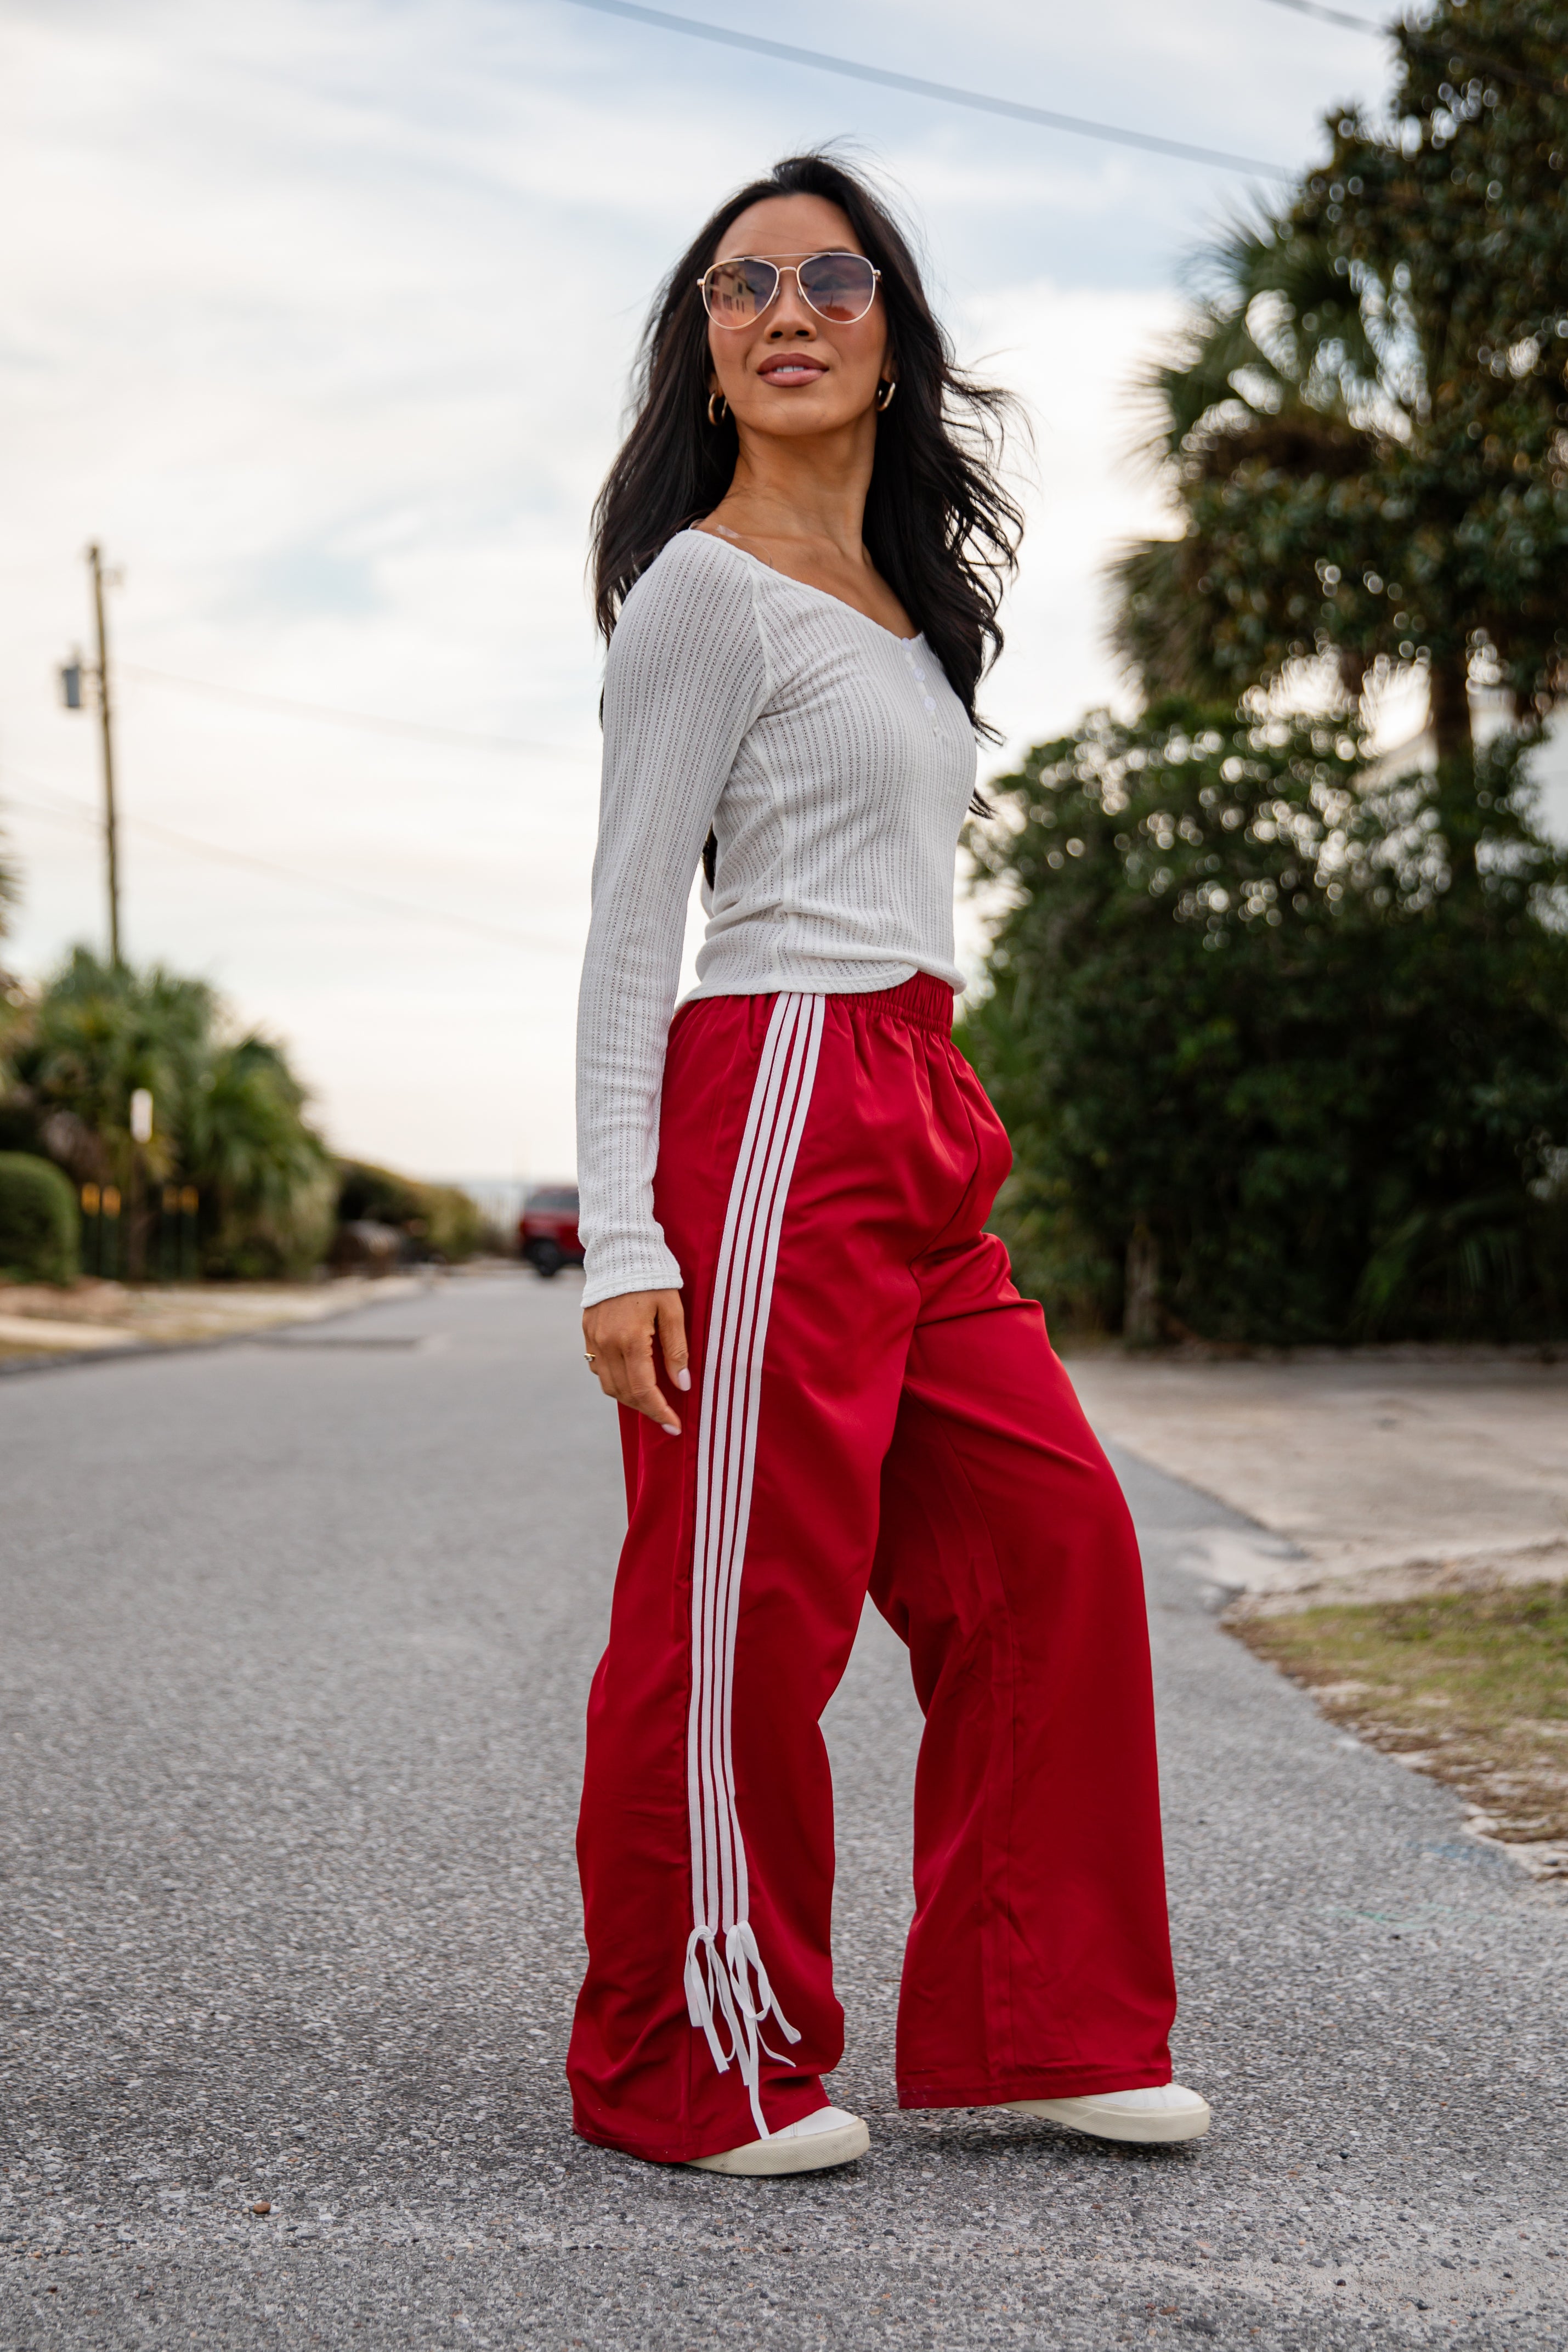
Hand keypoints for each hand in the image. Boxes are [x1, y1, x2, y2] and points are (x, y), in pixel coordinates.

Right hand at [583, 1289, 690, 1434]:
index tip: (674, 1426)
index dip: (660, 1412)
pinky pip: (598, 1367)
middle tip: (667, 1417)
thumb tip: (682, 1385)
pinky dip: (614, 1379)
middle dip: (646, 1409)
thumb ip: (677, 1349)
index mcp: (631, 1339)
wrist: (621, 1250)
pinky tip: (630, 1376)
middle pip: (624, 1393)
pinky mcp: (587, 1331)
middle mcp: (607, 1343)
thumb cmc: (654, 1278)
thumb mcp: (674, 1310)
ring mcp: (594, 1338)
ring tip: (651, 1400)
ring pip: (608, 1384)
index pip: (644, 1390)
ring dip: (629, 1397)